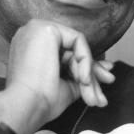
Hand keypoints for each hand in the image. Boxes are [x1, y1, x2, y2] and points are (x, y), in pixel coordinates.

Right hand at [0, 19, 114, 133]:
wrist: (26, 105)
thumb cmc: (39, 101)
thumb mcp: (65, 86)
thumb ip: (81, 74)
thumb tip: (106, 70)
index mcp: (29, 49)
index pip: (64, 54)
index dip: (84, 69)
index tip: (97, 87)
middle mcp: (30, 35)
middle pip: (72, 50)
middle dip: (91, 71)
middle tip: (103, 92)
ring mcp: (36, 29)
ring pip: (76, 46)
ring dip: (89, 72)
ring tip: (93, 95)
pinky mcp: (46, 29)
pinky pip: (78, 40)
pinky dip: (85, 61)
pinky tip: (83, 80)